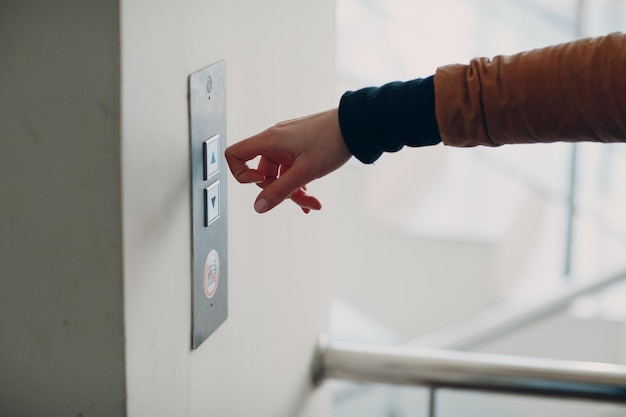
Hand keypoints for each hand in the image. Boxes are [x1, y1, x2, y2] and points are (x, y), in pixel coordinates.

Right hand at [225, 108, 351, 212]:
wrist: (356, 126)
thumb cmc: (332, 141)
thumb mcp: (305, 172)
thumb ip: (280, 191)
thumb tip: (259, 207)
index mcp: (270, 140)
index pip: (235, 154)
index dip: (242, 174)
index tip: (261, 183)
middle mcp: (276, 140)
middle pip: (263, 172)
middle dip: (280, 192)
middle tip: (301, 202)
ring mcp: (288, 144)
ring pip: (280, 175)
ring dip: (294, 192)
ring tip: (313, 203)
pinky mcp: (300, 147)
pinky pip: (292, 170)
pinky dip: (300, 184)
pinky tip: (312, 197)